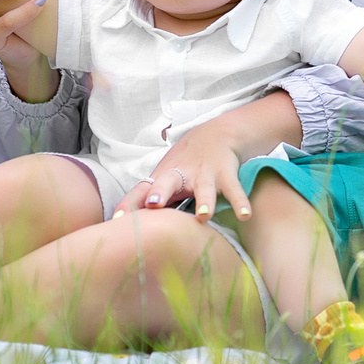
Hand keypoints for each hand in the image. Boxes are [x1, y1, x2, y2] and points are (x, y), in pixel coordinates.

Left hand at [119, 122, 254, 222]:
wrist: (217, 133)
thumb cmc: (184, 164)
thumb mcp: (165, 178)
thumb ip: (148, 200)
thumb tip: (125, 230)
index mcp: (162, 177)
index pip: (141, 191)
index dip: (129, 203)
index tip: (118, 219)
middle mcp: (181, 175)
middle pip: (167, 182)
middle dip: (160, 193)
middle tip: (154, 205)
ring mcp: (205, 174)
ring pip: (204, 188)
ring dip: (204, 201)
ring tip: (204, 216)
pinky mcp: (226, 175)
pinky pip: (234, 190)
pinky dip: (240, 202)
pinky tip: (245, 216)